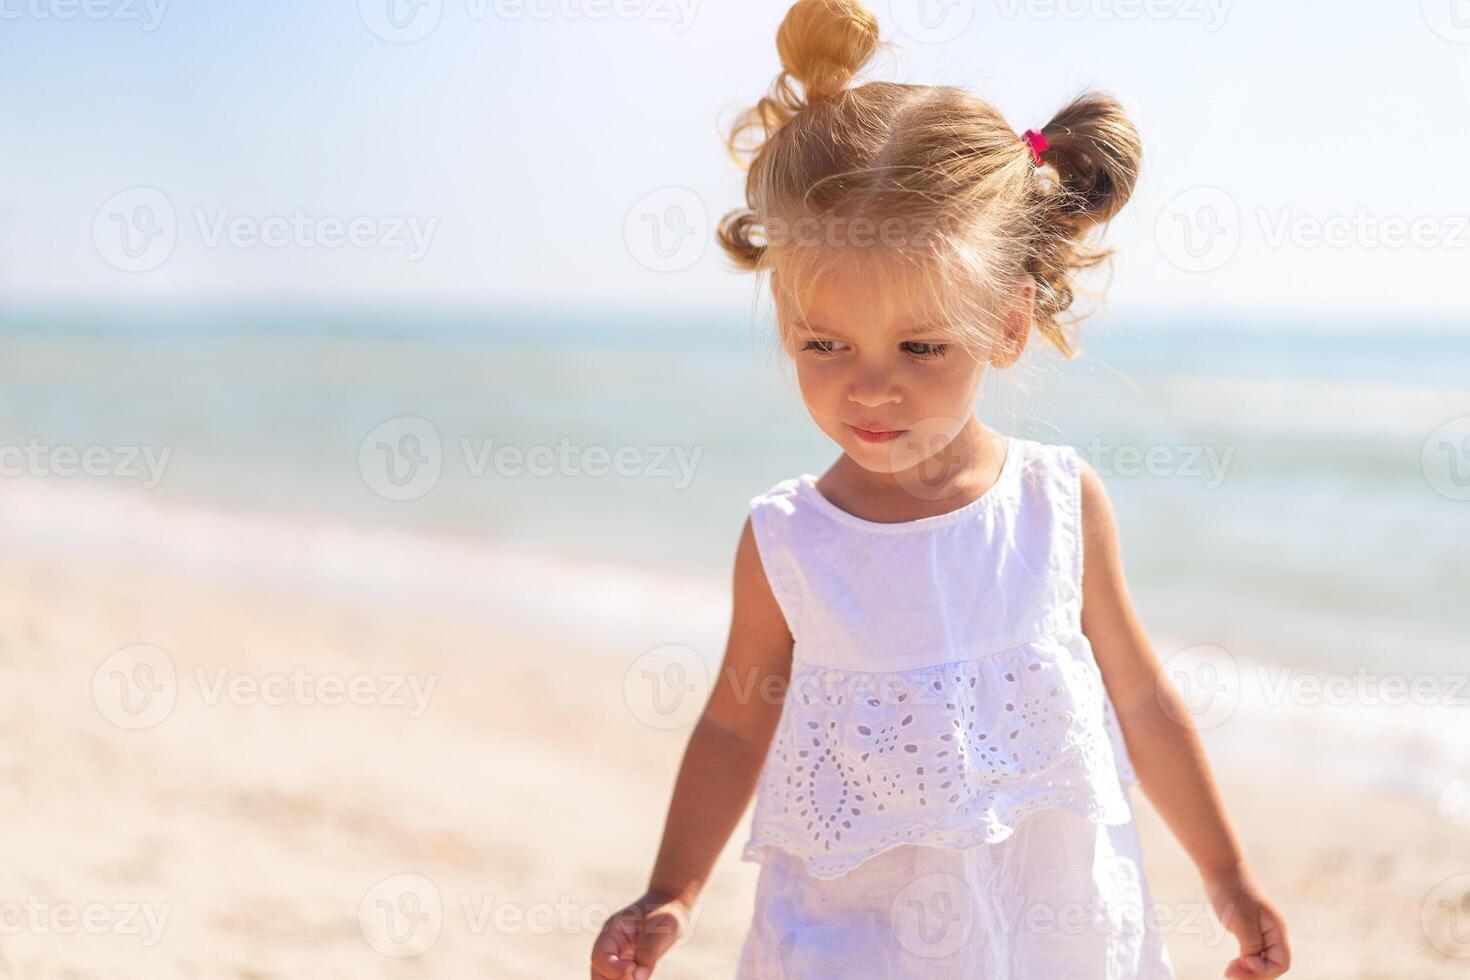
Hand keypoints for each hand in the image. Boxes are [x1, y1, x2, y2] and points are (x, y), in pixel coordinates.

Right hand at [589, 888, 690, 979]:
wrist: (673, 907)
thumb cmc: (664, 913)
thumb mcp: (658, 930)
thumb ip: (648, 953)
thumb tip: (639, 978)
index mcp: (611, 932)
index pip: (600, 957)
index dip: (614, 969)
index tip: (634, 968)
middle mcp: (611, 946)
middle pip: (598, 972)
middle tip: (634, 978)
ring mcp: (619, 956)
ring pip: (607, 978)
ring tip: (641, 975)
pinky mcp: (630, 964)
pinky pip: (622, 979)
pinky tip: (641, 976)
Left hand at [1204, 862, 1290, 977]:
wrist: (1220, 868)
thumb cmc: (1232, 892)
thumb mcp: (1242, 921)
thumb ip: (1252, 944)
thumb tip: (1254, 963)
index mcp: (1276, 929)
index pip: (1281, 962)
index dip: (1264, 970)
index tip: (1244, 962)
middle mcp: (1271, 933)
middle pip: (1271, 964)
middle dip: (1253, 973)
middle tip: (1229, 972)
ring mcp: (1259, 931)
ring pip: (1260, 960)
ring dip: (1247, 969)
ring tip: (1228, 969)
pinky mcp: (1247, 929)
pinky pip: (1250, 953)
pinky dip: (1242, 961)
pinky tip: (1232, 962)